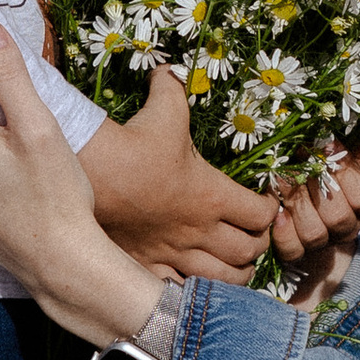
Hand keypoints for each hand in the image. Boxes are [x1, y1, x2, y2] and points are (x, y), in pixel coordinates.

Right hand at [79, 65, 281, 283]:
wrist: (90, 173)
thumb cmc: (134, 142)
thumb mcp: (164, 109)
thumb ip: (174, 88)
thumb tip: (170, 69)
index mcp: (213, 195)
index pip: (261, 214)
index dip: (269, 210)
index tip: (264, 204)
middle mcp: (201, 230)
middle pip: (248, 252)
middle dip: (257, 246)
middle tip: (253, 236)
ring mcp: (175, 253)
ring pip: (223, 280)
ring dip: (234, 274)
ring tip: (233, 264)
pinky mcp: (149, 266)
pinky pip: (183, 290)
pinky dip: (196, 290)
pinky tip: (195, 281)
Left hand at [264, 130, 359, 281]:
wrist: (291, 166)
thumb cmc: (328, 151)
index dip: (344, 174)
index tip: (328, 145)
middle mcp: (348, 223)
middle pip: (339, 221)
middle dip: (316, 190)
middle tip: (300, 162)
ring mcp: (322, 239)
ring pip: (316, 237)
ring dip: (297, 205)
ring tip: (285, 180)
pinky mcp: (295, 248)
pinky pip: (293, 251)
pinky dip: (283, 231)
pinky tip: (278, 209)